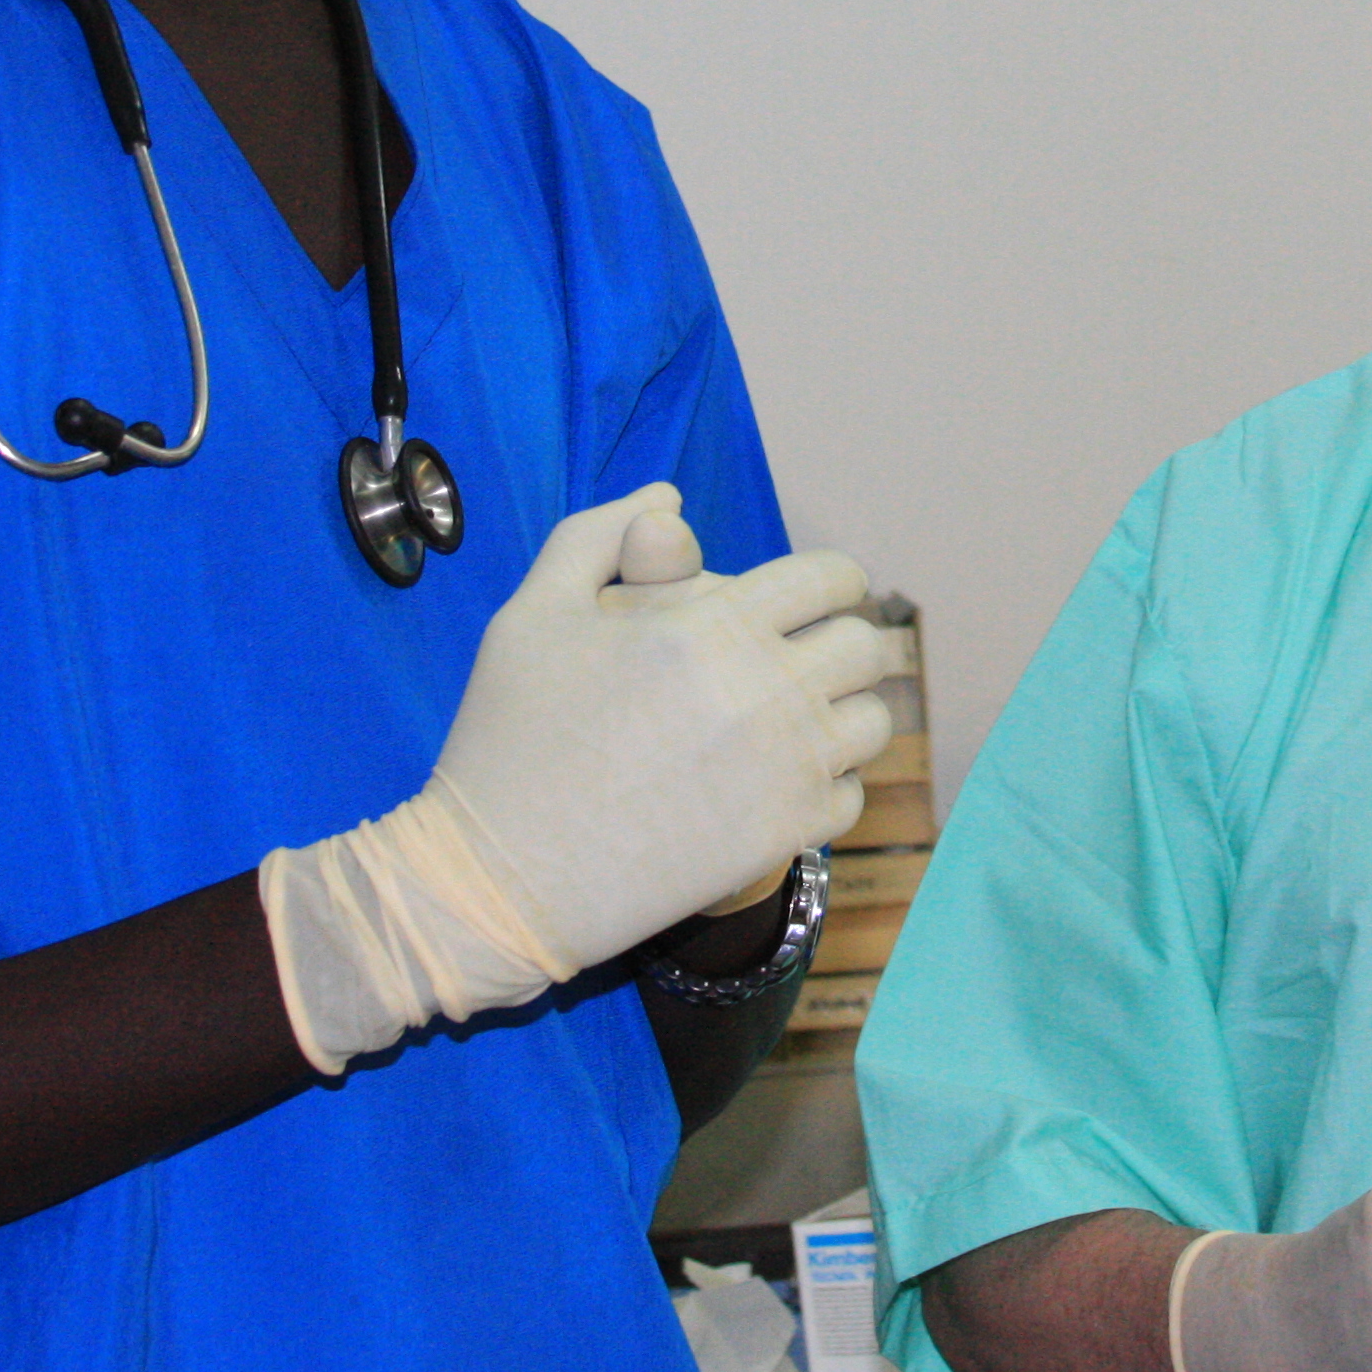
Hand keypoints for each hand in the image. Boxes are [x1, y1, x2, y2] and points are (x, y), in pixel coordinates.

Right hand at [258, 486, 898, 1068]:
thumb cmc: (510, 736)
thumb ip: (603, 534)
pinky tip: (770, 783)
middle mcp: (765, 691)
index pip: (832, 579)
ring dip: (839, 715)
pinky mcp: (784, 837)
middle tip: (793, 661)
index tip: (803, 602)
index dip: (826, 583)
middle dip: (836, 642)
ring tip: (787, 723)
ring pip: (871, 721)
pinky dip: (823, 786)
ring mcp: (783, 770)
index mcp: (712, 623)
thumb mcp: (533, 611)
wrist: (500, 878)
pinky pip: (850, 795)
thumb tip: (670, 493)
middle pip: (865, 645)